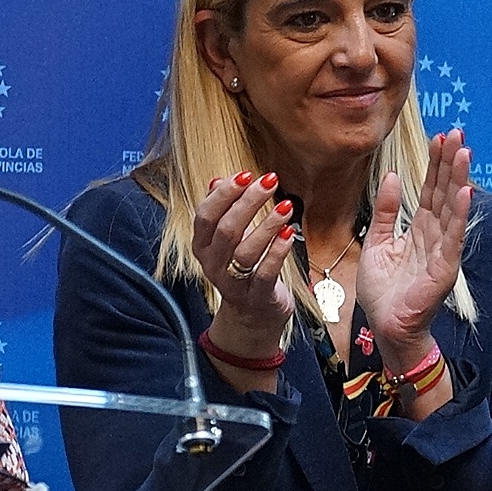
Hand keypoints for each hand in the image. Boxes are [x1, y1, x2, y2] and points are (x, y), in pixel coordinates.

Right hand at [191, 170, 293, 357]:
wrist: (253, 315)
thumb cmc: (244, 268)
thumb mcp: (230, 240)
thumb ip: (224, 211)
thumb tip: (218, 180)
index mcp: (203, 246)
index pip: (205, 216)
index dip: (224, 194)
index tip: (246, 174)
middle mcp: (213, 264)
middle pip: (225, 230)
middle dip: (248, 203)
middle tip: (269, 181)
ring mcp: (233, 283)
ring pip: (245, 251)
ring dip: (266, 226)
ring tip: (285, 206)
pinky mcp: (256, 297)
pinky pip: (265, 273)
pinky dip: (277, 253)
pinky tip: (289, 234)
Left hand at [357, 130, 471, 364]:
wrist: (386, 327)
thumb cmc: (383, 291)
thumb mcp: (376, 241)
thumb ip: (386, 211)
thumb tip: (392, 177)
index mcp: (420, 229)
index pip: (431, 190)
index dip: (436, 164)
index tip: (441, 138)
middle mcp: (435, 236)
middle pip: (444, 192)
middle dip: (450, 163)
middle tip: (457, 133)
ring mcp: (443, 251)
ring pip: (451, 208)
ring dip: (458, 180)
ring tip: (464, 152)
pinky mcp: (444, 269)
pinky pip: (452, 238)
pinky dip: (458, 215)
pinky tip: (464, 193)